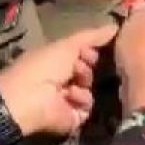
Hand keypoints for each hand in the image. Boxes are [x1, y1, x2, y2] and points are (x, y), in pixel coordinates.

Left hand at [0, 24, 118, 144]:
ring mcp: (67, 100)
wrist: (28, 99)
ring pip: (90, 91)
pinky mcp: (71, 118)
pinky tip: (69, 99)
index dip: (91, 51)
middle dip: (87, 68)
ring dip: (82, 86)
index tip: (97, 49)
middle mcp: (62, 79)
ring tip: (70, 87)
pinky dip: (80, 101)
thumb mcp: (66, 45)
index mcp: (57, 60)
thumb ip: (91, 37)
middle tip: (77, 69)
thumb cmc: (42, 67)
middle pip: (90, 72)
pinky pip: (87, 108)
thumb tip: (115, 26)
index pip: (84, 54)